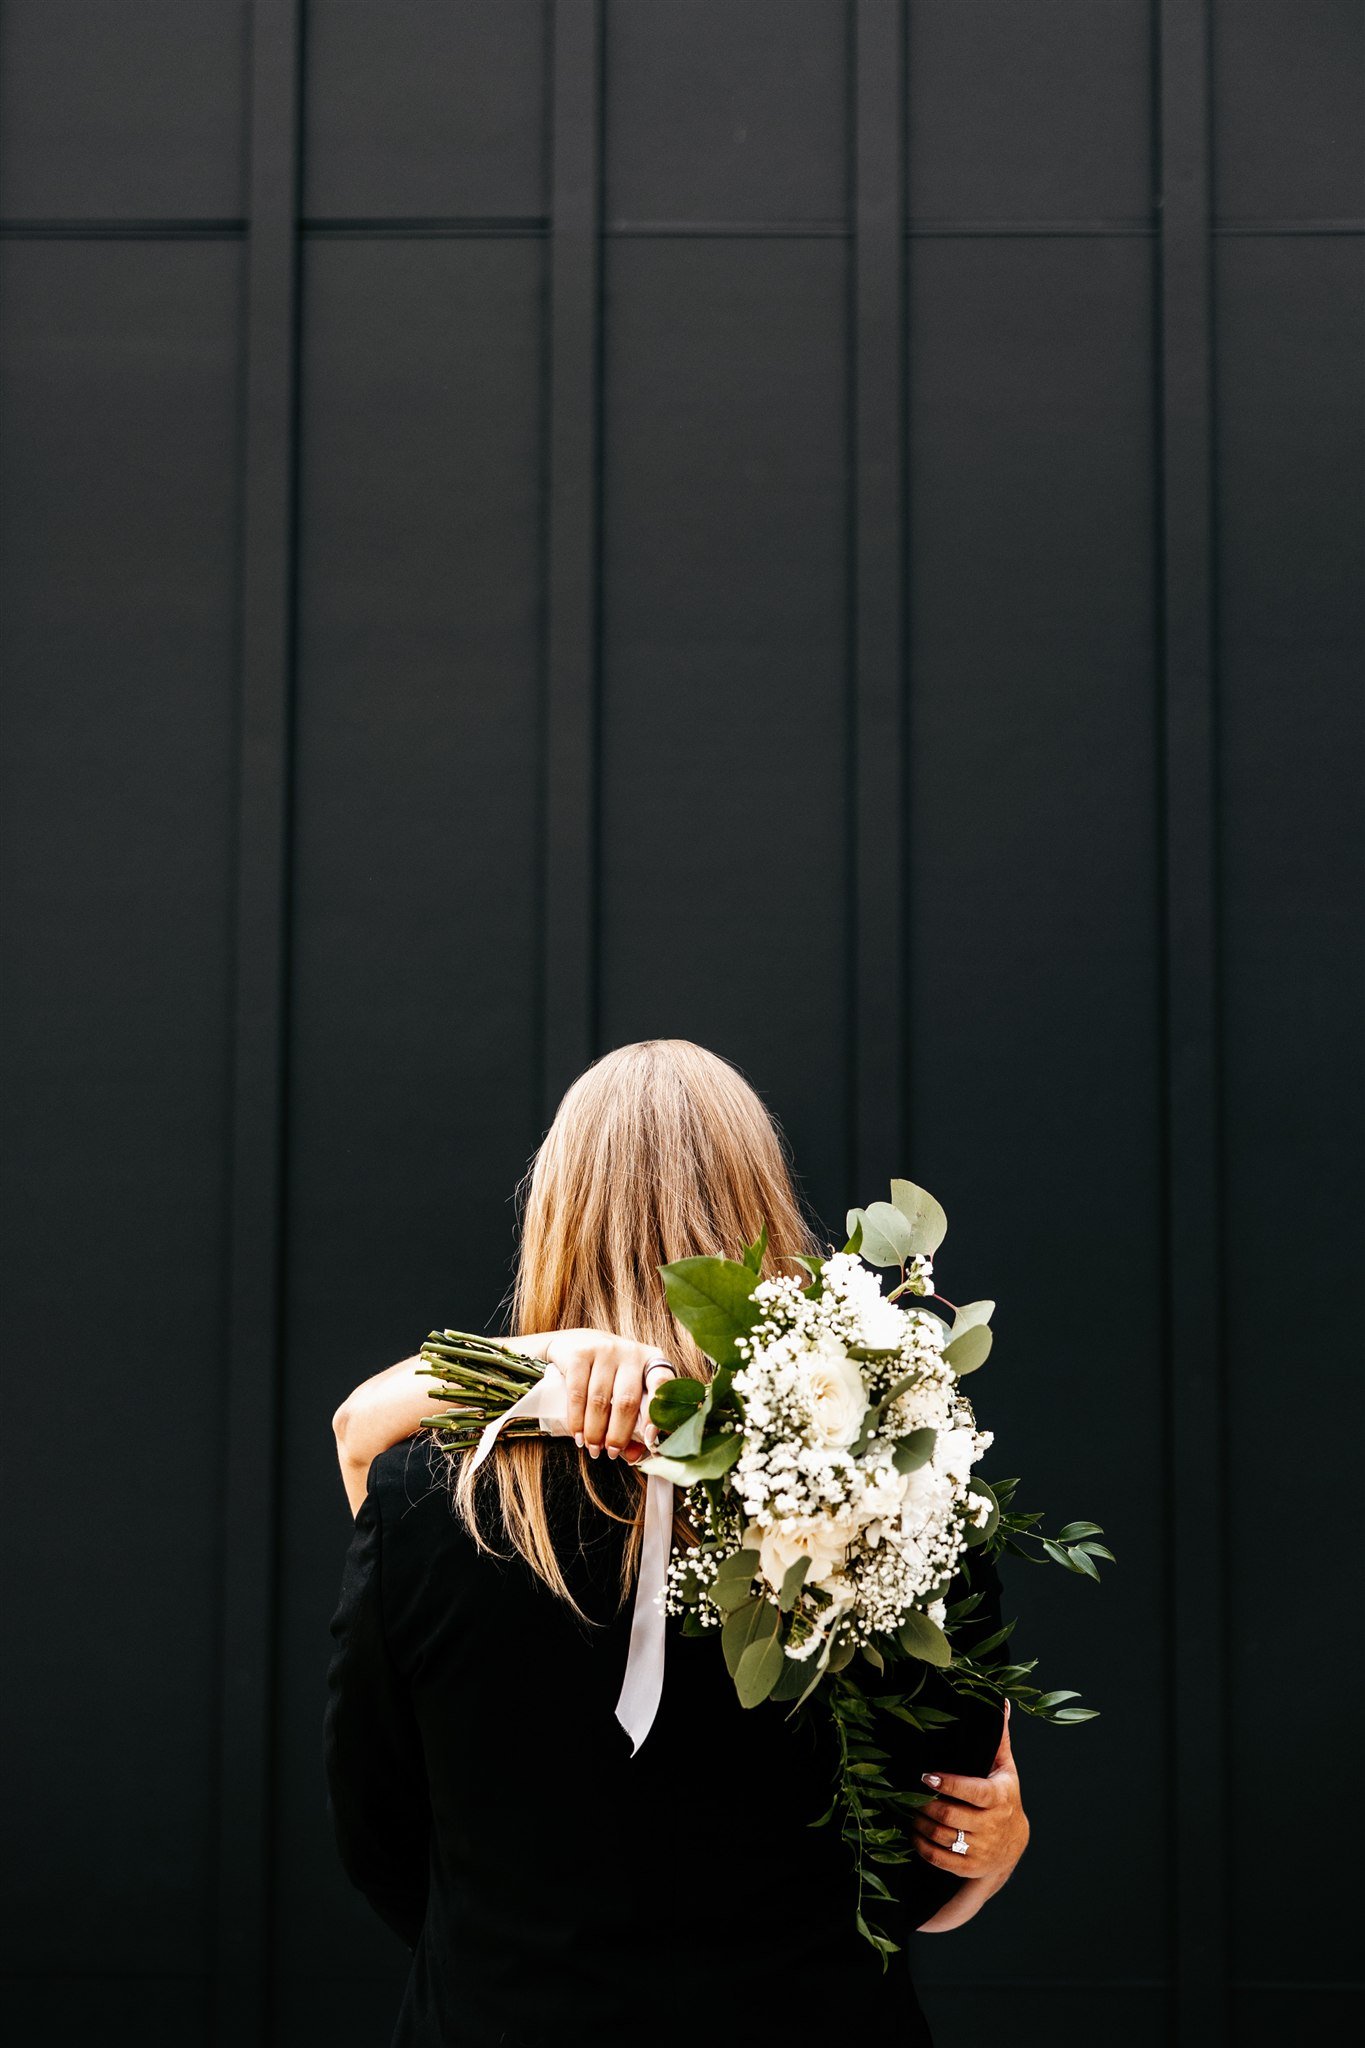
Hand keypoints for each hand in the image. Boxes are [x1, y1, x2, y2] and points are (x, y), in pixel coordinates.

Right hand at [543, 1330, 675, 1462]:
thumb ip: (632, 1426)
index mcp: (651, 1361)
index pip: (663, 1383)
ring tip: (592, 1448)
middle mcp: (631, 1352)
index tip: (650, 1440)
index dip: (657, 1413)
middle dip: (618, 1434)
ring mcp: (605, 1349)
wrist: (571, 1343)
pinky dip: (577, 1419)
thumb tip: (636, 1457)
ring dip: (595, 1431)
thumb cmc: (606, 1375)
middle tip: (611, 1453)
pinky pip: (578, 1393)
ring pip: (600, 1400)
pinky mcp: (579, 1353)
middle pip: (627, 1400)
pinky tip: (577, 1434)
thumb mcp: (623, 1394)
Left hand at [912, 1699, 1028, 1888]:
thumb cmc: (1003, 1795)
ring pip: (942, 1837)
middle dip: (925, 1806)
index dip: (948, 1784)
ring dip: (920, 1824)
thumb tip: (1002, 1704)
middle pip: (951, 1816)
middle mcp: (992, 1825)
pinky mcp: (971, 1867)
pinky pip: (940, 1858)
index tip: (926, 1776)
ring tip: (908, 1811)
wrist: (1013, 1844)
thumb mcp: (1005, 1768)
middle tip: (908, 1794)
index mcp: (999, 1796)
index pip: (972, 1791)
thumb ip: (998, 1739)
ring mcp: (982, 1849)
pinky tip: (914, 1833)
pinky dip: (922, 1846)